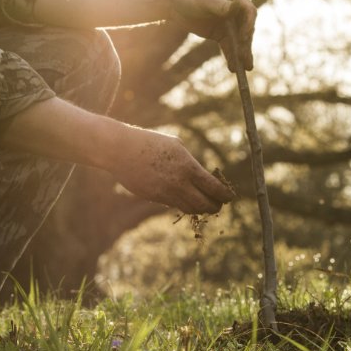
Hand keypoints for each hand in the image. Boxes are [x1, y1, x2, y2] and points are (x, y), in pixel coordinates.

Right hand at [107, 125, 233, 213]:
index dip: (224, 195)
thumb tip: (200, 176)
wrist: (121, 150)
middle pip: (204, 204)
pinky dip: (183, 204)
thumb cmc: (150, 143)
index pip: (214, 188)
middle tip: (218, 205)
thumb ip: (190, 162)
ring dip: (200, 208)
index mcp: (187, 167)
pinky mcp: (155, 197)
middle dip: (215, 206)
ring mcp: (166, 193)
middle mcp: (179, 183)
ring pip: (190, 208)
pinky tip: (185, 199)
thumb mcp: (175, 146)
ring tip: (204, 205)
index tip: (229, 197)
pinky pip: (174, 205)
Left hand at [168, 0, 256, 71]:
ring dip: (242, 54)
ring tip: (244, 69)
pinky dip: (231, 56)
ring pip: (239, 39)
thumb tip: (236, 8)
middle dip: (246, 44)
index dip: (248, 25)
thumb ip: (220, 5)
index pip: (248, 11)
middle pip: (246, 28)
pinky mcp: (221, 33)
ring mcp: (230, 22)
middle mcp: (236, 8)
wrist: (173, 4)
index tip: (244, 38)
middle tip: (245, 59)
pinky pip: (229, 46)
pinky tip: (233, 68)